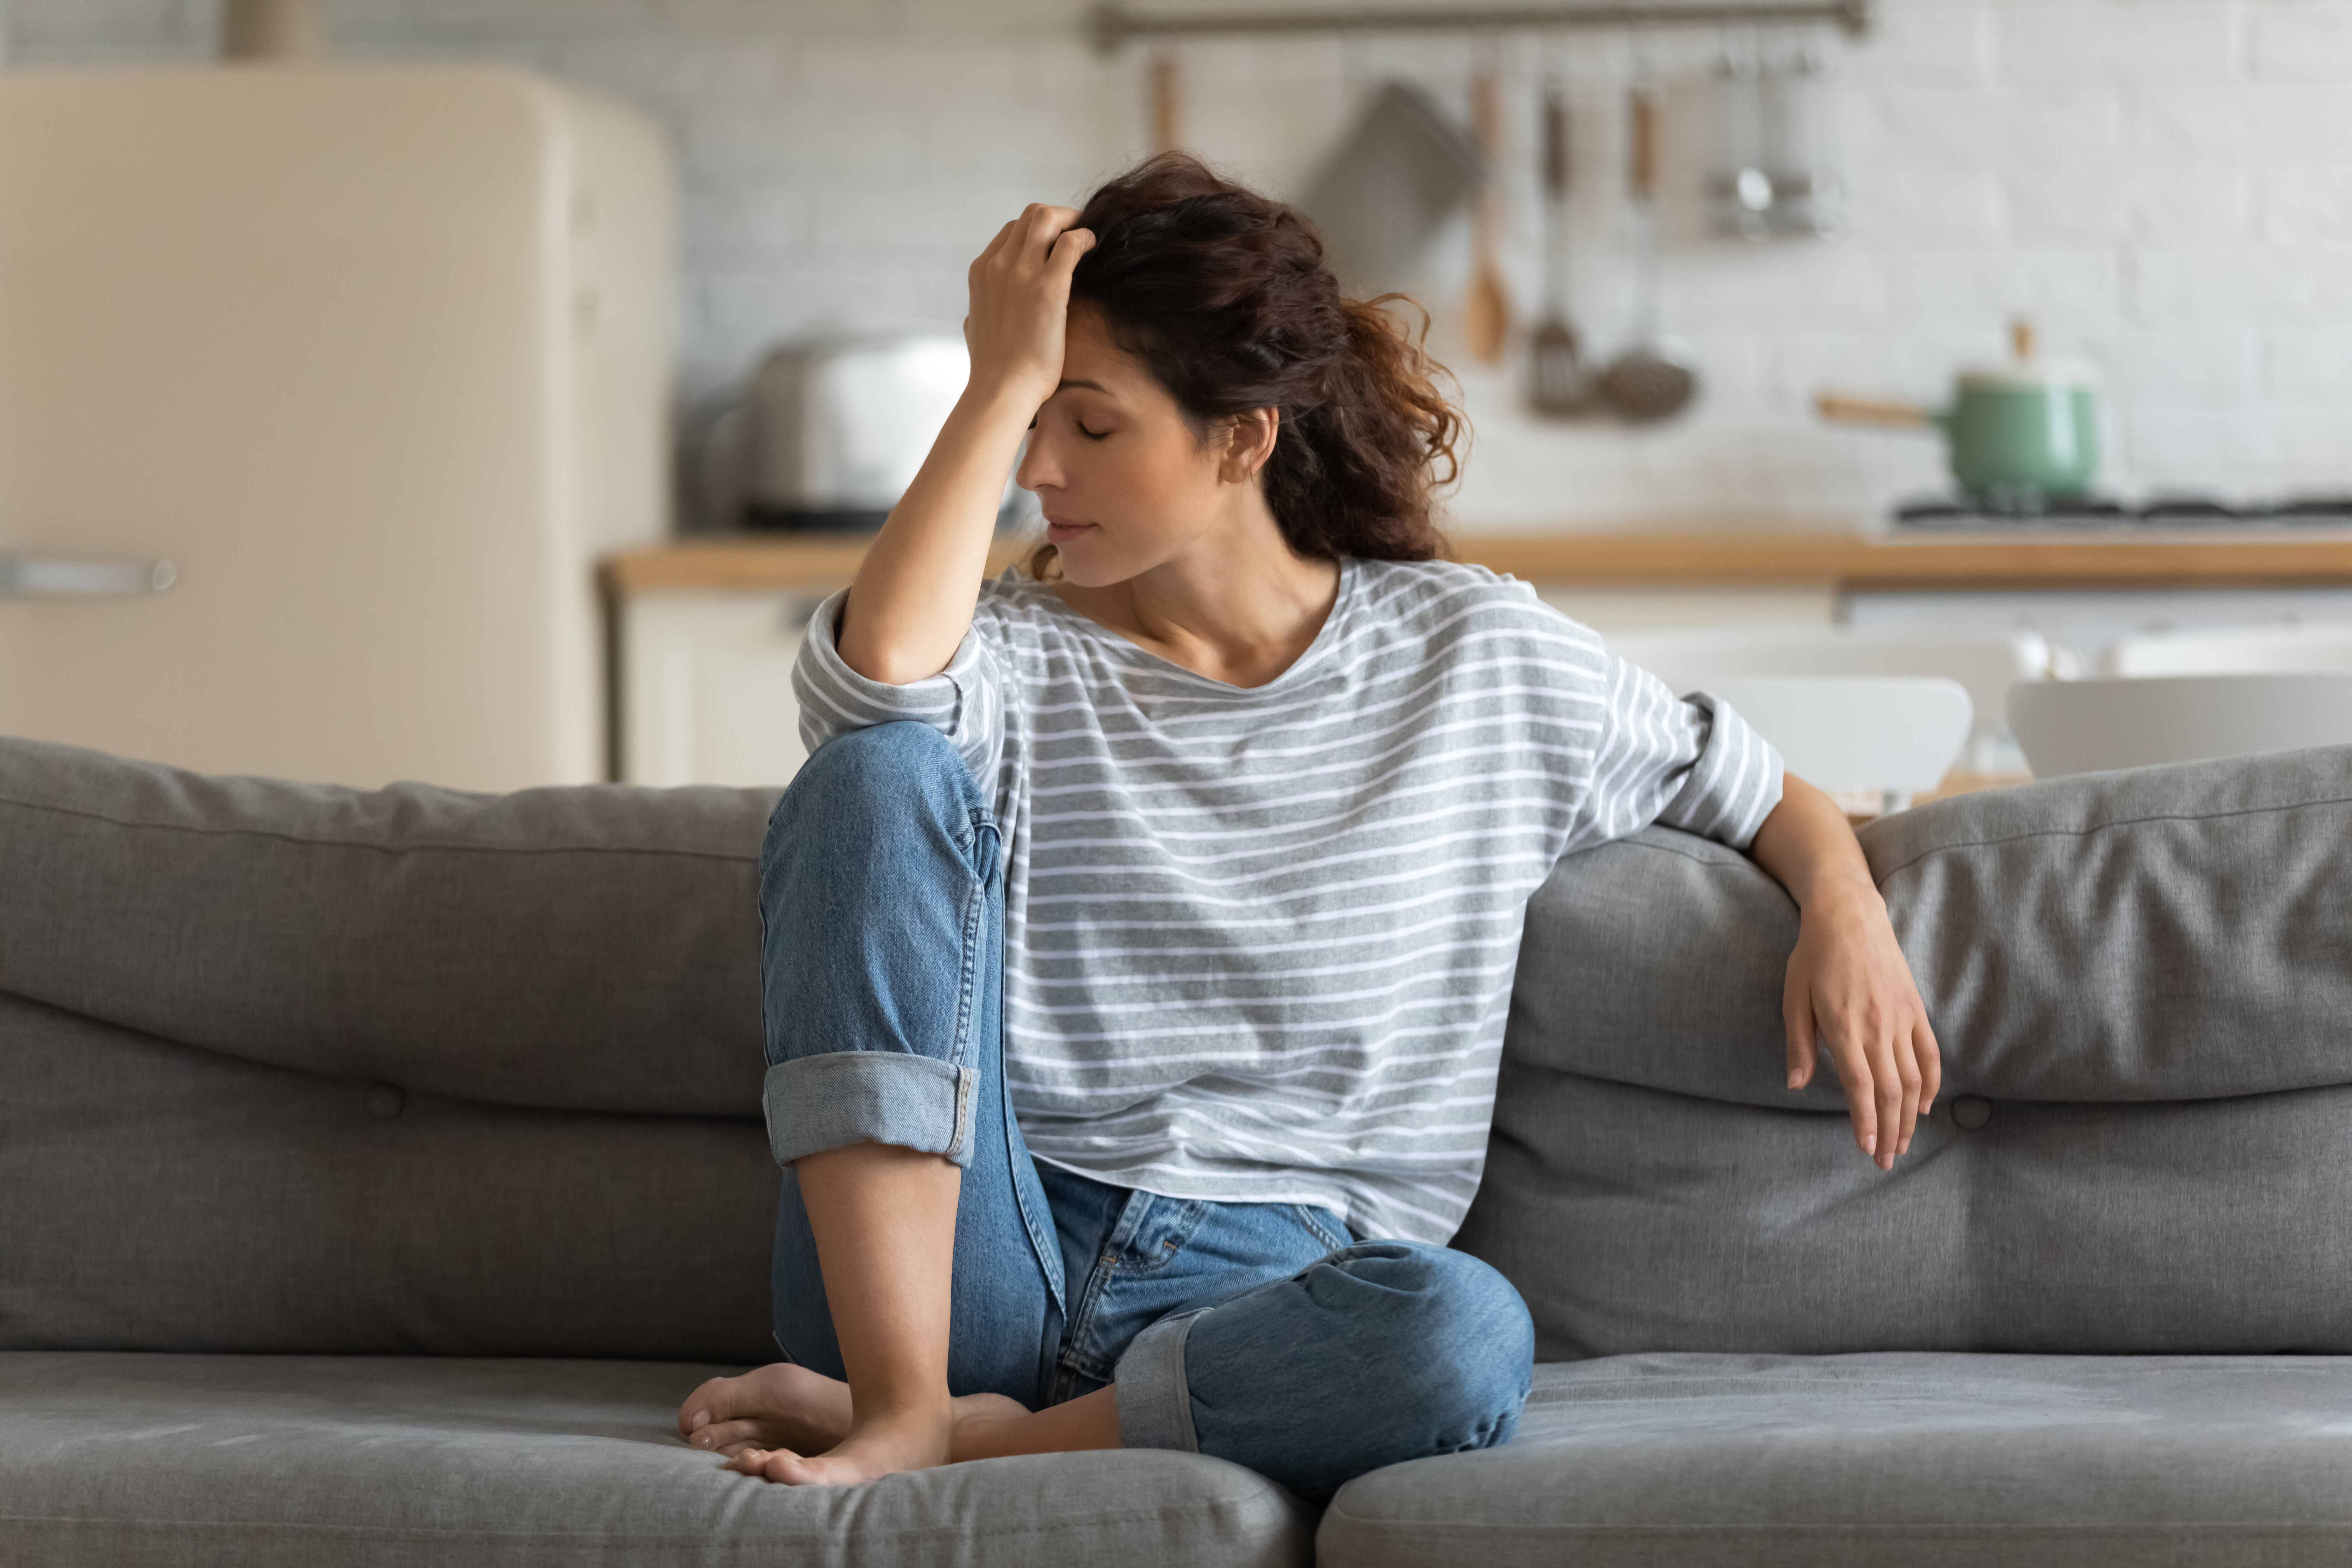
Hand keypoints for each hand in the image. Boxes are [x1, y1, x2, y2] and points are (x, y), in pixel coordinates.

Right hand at [963, 204, 1093, 411]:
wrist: (1001, 389)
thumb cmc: (992, 367)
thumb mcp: (975, 327)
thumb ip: (981, 308)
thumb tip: (980, 311)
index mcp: (981, 272)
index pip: (1011, 231)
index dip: (1037, 231)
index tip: (1055, 243)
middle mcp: (998, 264)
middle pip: (1030, 216)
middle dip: (1058, 217)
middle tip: (1077, 232)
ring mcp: (1021, 272)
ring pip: (1047, 217)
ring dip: (1072, 220)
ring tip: (1087, 237)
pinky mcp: (1048, 287)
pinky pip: (1070, 242)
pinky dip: (1085, 237)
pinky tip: (1093, 246)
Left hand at [1783, 886, 1941, 1170]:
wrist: (1850, 915)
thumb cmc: (1813, 956)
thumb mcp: (1793, 998)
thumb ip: (1799, 1044)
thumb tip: (1796, 1084)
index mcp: (1845, 1027)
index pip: (1861, 1087)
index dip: (1866, 1122)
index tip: (1868, 1150)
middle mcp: (1878, 1027)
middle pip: (1891, 1091)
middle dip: (1889, 1131)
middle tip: (1886, 1161)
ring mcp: (1901, 1019)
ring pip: (1913, 1078)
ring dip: (1910, 1116)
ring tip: (1904, 1143)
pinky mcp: (1915, 1009)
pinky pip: (1929, 1053)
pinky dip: (1931, 1083)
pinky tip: (1924, 1107)